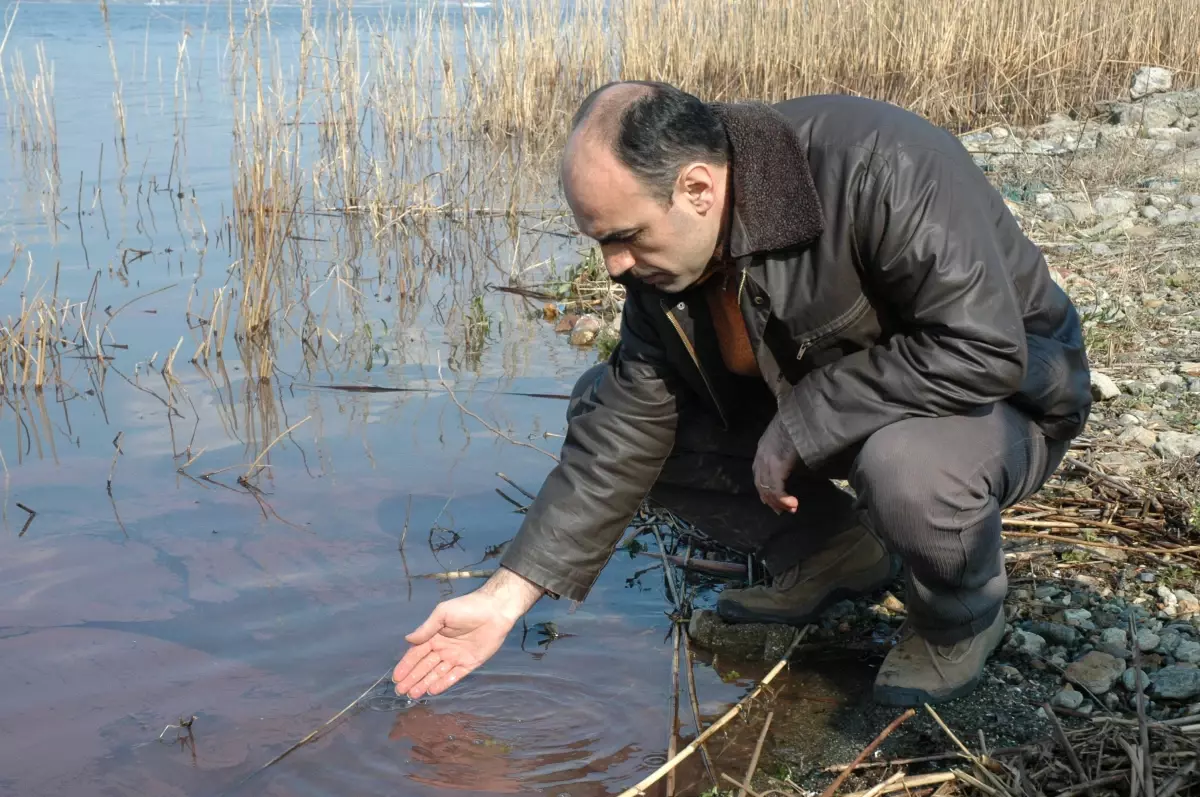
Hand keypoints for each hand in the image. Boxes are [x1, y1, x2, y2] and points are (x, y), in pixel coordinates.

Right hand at [392, 566, 542, 698]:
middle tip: (400, 691)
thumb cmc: (467, 608)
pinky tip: (432, 690)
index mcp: (434, 636)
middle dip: (412, 678)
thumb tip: (407, 639)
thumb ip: (426, 628)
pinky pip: (454, 676)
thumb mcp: (443, 613)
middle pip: (424, 666)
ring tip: (412, 694)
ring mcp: (456, 657)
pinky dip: (443, 683)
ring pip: (436, 673)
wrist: (495, 611)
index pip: (416, 654)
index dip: (406, 666)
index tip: (396, 677)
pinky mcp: (469, 664)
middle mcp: (443, 648)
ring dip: (424, 683)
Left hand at [754, 413, 799, 513]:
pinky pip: (776, 489)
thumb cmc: (799, 420)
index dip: (764, 488)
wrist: (802, 413)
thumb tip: (794, 450)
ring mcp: (767, 461)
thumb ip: (786, 443)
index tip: (774, 499)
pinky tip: (793, 504)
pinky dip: (783, 499)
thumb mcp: (787, 432)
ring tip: (790, 510)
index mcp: (763, 447)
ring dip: (778, 502)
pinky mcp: (777, 466)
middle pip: (760, 484)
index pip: (758, 473)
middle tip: (782, 510)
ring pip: (767, 489)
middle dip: (770, 499)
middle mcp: (761, 455)